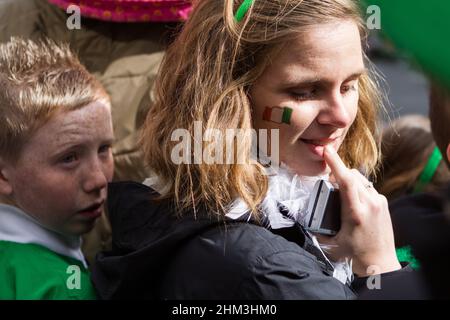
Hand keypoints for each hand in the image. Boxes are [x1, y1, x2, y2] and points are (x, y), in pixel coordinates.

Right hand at [318, 146, 400, 275]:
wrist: (380, 263)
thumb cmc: (355, 254)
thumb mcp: (331, 243)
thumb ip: (316, 230)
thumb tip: (305, 219)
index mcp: (355, 213)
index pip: (346, 180)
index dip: (335, 163)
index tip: (327, 151)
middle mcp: (370, 204)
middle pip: (352, 175)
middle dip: (338, 173)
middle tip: (328, 183)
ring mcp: (379, 202)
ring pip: (360, 179)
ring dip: (348, 179)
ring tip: (340, 192)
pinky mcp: (383, 203)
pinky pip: (367, 186)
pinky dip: (357, 187)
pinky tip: (352, 199)